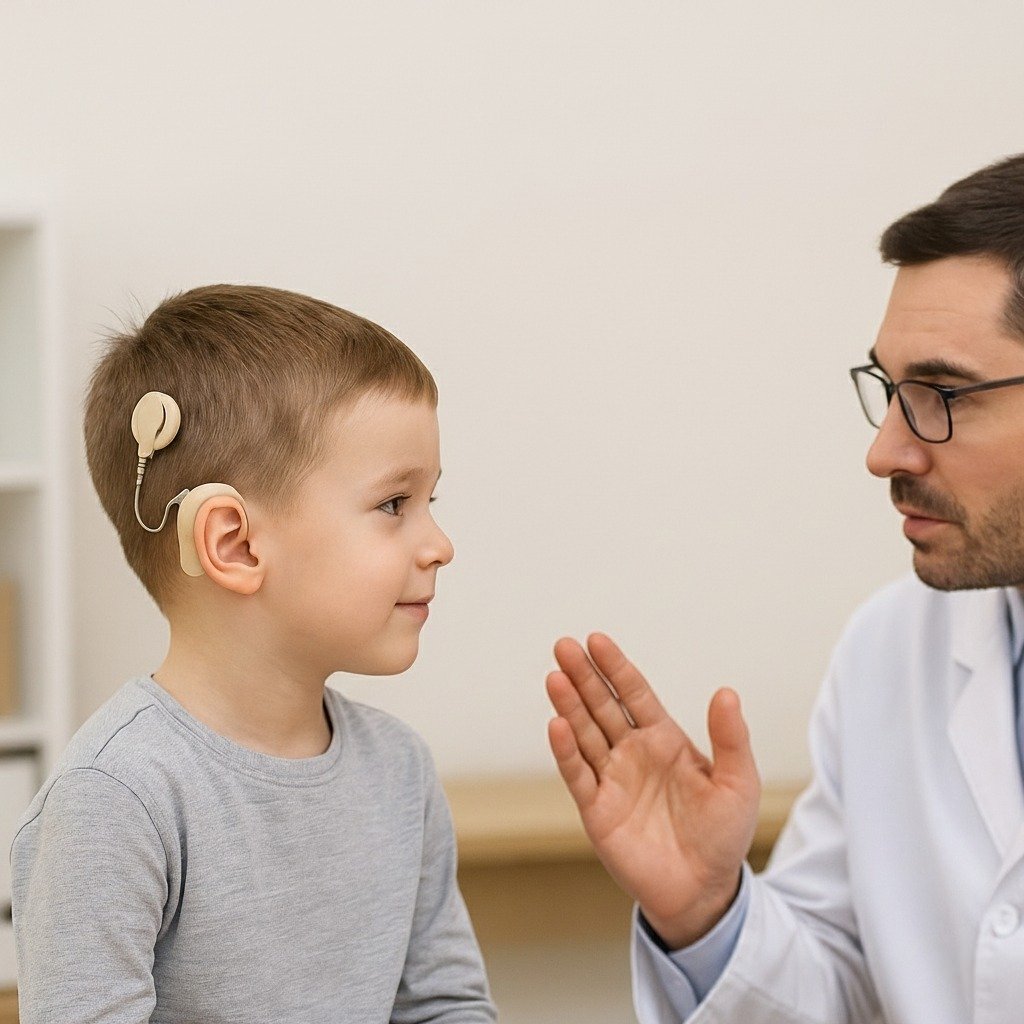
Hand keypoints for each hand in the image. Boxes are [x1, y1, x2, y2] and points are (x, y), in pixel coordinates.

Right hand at [546, 633, 759, 948]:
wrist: (704, 890)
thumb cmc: (723, 834)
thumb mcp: (737, 781)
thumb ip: (729, 738)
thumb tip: (726, 692)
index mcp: (663, 739)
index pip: (634, 694)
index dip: (615, 667)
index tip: (596, 640)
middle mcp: (632, 753)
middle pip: (602, 706)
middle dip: (584, 677)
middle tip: (563, 646)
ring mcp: (611, 779)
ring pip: (585, 733)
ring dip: (569, 705)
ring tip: (555, 677)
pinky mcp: (596, 810)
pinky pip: (578, 775)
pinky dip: (565, 751)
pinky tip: (556, 725)